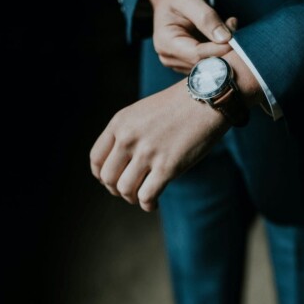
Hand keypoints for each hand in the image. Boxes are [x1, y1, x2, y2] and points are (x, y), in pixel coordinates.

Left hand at [90, 79, 230, 210]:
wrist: (207, 99)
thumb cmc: (178, 106)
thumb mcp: (143, 112)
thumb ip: (128, 133)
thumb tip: (122, 163)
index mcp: (120, 123)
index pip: (96, 159)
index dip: (101, 175)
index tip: (112, 180)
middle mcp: (129, 138)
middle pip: (108, 178)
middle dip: (116, 190)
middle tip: (129, 191)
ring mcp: (147, 153)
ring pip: (125, 189)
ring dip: (132, 198)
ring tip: (143, 197)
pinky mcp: (167, 167)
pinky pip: (146, 196)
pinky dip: (148, 205)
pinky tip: (153, 203)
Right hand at [146, 0, 237, 73]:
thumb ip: (207, 18)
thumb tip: (225, 38)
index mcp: (165, 42)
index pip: (196, 54)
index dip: (218, 49)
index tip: (234, 38)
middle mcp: (169, 57)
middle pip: (203, 63)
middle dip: (221, 48)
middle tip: (232, 26)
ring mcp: (178, 62)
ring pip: (208, 64)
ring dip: (222, 49)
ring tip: (226, 25)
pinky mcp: (188, 62)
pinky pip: (208, 62)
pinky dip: (219, 50)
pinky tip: (221, 34)